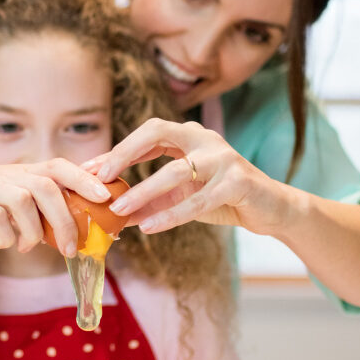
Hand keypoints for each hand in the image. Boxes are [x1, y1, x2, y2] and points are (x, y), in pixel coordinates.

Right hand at [0, 159, 110, 256]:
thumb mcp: (2, 193)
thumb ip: (30, 206)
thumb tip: (64, 231)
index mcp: (20, 172)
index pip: (60, 166)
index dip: (86, 178)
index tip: (107, 196)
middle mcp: (7, 175)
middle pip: (48, 187)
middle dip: (66, 220)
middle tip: (71, 248)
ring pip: (24, 201)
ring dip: (33, 231)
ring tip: (28, 248)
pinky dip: (4, 236)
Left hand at [81, 119, 292, 235]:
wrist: (270, 209)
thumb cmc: (221, 198)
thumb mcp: (180, 198)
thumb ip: (150, 201)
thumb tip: (111, 214)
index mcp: (188, 135)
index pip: (147, 133)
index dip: (118, 150)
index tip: (90, 168)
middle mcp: (204, 138)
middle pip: (157, 132)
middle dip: (125, 153)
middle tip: (100, 177)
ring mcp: (223, 157)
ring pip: (175, 171)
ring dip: (142, 192)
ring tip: (118, 210)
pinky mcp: (238, 180)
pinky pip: (198, 200)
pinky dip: (170, 215)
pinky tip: (149, 227)